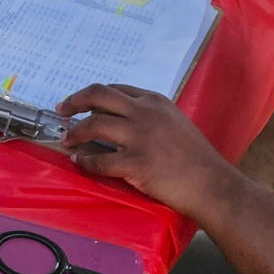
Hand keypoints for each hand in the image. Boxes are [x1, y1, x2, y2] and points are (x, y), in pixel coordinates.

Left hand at [58, 83, 246, 222]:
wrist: (211, 183)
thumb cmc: (197, 157)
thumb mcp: (174, 122)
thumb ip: (150, 116)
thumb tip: (122, 120)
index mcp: (154, 101)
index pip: (115, 89)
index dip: (92, 95)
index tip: (80, 102)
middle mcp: (144, 112)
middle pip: (97, 95)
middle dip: (74, 101)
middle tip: (62, 110)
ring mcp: (139, 136)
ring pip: (93, 125)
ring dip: (75, 132)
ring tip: (67, 140)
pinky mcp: (135, 162)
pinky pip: (99, 160)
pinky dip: (85, 161)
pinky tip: (80, 162)